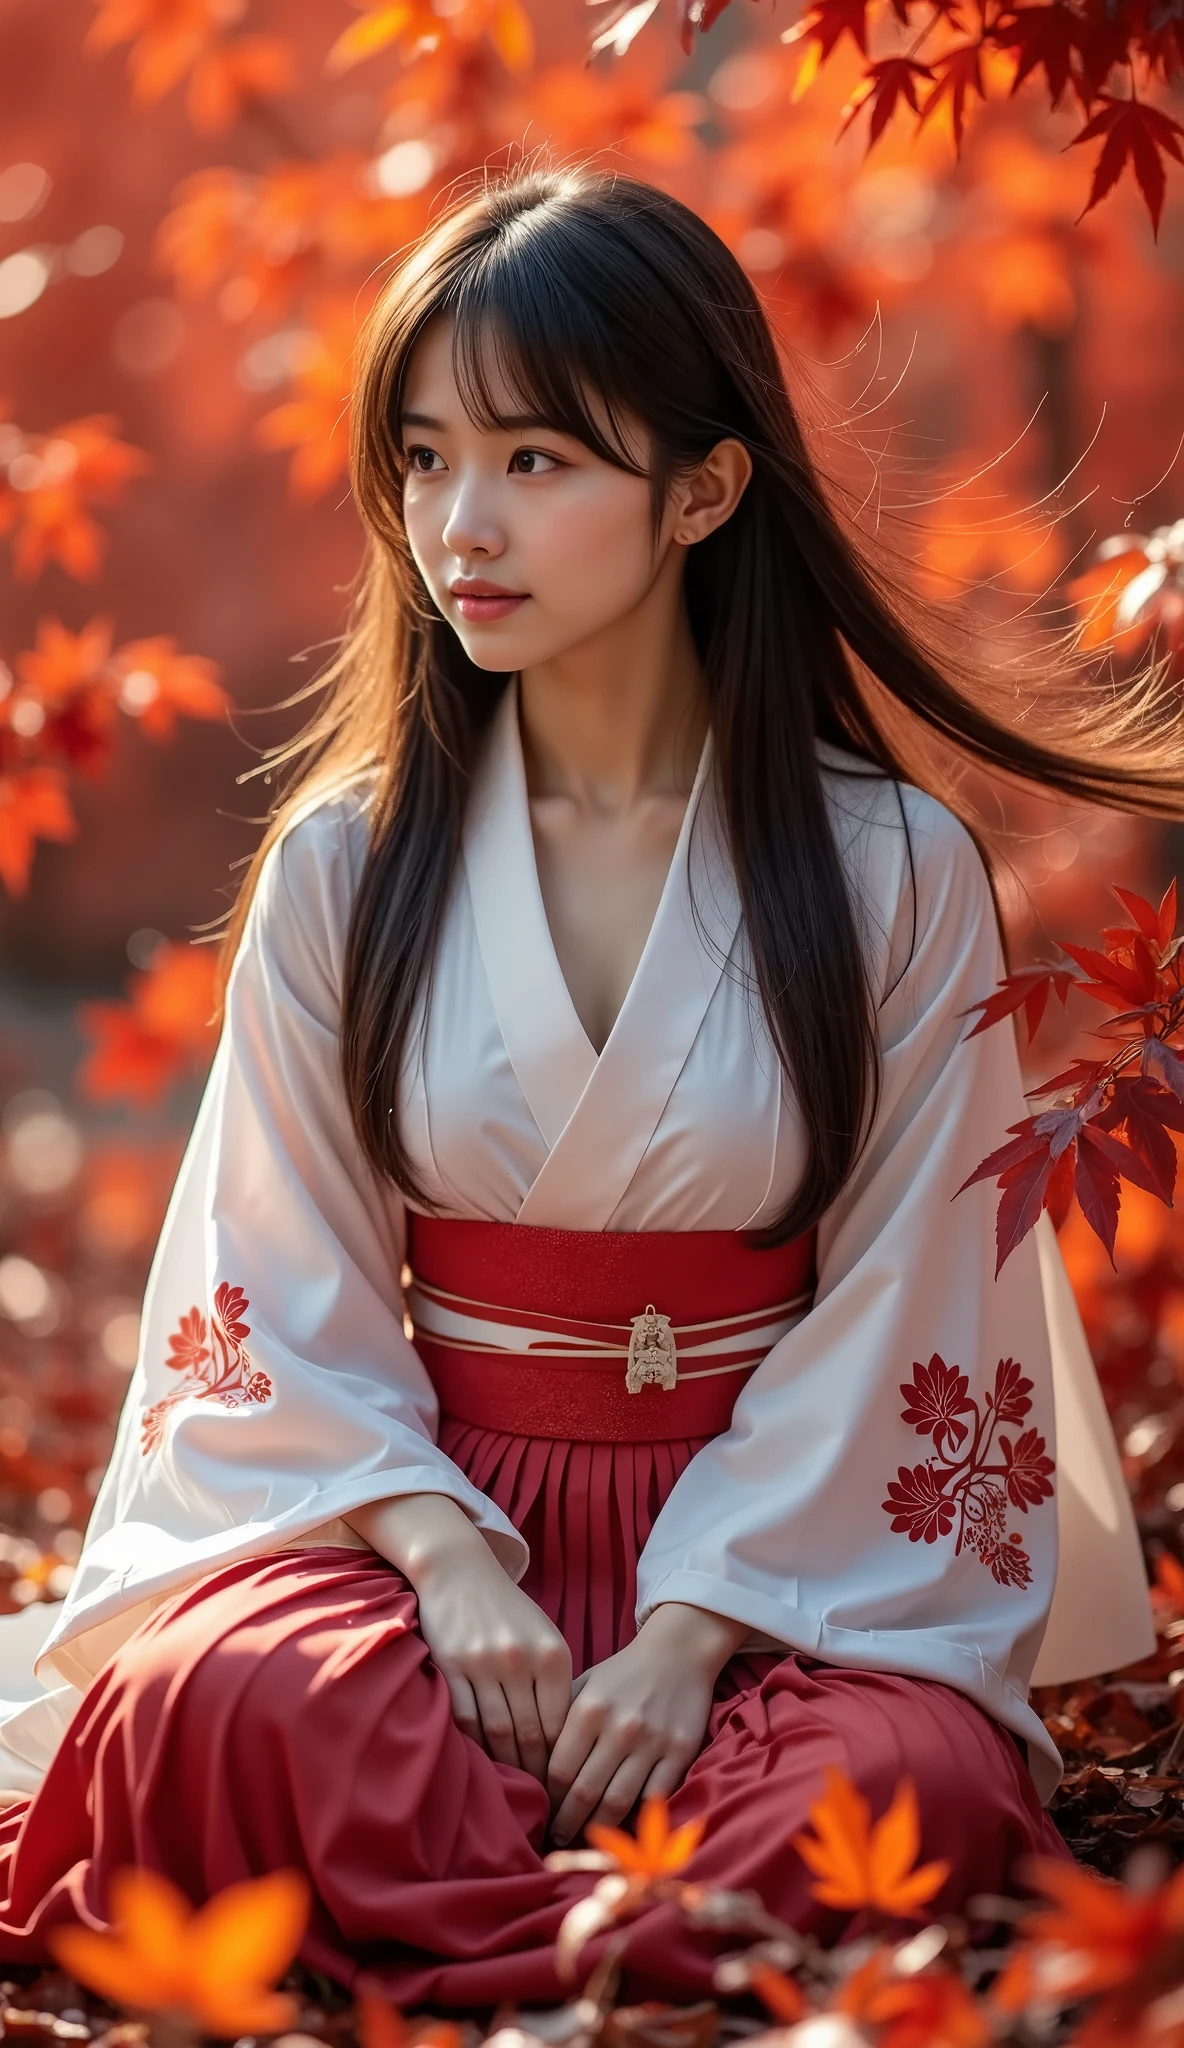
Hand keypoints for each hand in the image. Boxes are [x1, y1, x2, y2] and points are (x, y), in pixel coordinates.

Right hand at [346, 1492, 571, 1780]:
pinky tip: (481, 1763)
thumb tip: (564, 1739)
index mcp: (553, 1655)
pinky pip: (465, 1718)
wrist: (461, 1572)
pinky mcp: (452, 1667)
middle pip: (531, 1734)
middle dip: (536, 1774)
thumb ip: (555, 1683)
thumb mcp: (545, 1638)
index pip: (561, 1723)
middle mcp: (521, 1661)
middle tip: (541, 1805)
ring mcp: (485, 1664)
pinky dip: (475, 1745)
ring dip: (506, 1767)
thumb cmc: (509, 1612)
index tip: (562, 1788)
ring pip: (498, 1731)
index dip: (561, 1761)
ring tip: (512, 1791)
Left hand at [546, 1602, 747, 1844]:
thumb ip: (561, 1721)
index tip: (541, 1813)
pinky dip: (637, 1819)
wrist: (678, 1651)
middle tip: (555, 1840)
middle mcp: (619, 1728)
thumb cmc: (623, 1673)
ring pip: (617, 1802)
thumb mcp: (585, 1685)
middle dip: (566, 1823)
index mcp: (589, 1710)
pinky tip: (623, 1830)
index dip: (548, 1799)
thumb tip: (533, 1765)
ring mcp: (651, 1742)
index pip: (559, 1770)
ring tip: (582, 1842)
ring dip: (596, 1829)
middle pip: (584, 1792)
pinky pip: (654, 1798)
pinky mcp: (680, 1752)